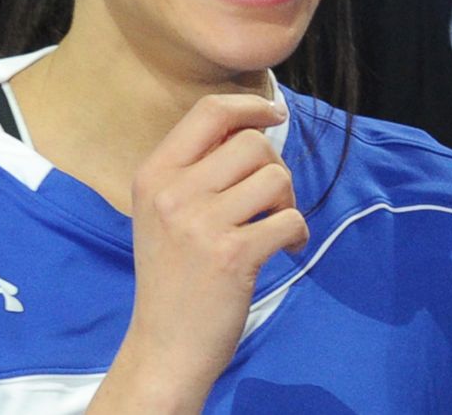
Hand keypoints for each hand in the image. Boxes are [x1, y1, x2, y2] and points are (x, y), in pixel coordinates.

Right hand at [88, 94, 306, 412]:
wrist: (165, 345)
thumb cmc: (174, 273)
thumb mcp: (164, 211)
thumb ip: (197, 167)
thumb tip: (253, 123)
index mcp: (154, 175)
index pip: (208, 111)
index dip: (250, 105)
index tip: (273, 114)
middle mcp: (173, 194)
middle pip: (252, 143)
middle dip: (274, 166)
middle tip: (269, 199)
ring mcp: (200, 224)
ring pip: (275, 177)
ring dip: (287, 200)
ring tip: (275, 226)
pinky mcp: (232, 255)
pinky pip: (289, 218)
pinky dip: (298, 233)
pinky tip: (287, 248)